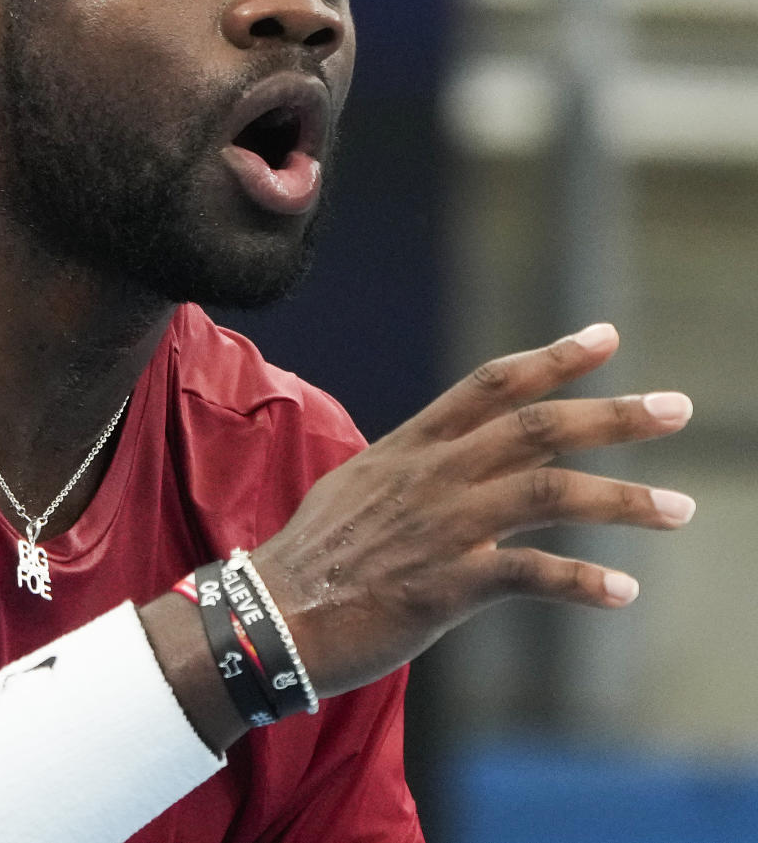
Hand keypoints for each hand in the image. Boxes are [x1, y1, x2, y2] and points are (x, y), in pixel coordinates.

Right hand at [252, 323, 694, 699]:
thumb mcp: (362, 484)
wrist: (272, 614)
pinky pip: (528, 576)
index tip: (605, 337)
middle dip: (613, 414)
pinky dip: (581, 583)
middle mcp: (434, 475)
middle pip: (536, 427)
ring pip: (548, 494)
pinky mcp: (443, 588)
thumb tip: (450, 454)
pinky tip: (623, 592)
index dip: (552, 358)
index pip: (492, 384)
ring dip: (621, 500)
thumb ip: (414, 465)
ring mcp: (441, 527)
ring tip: (679, 509)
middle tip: (676, 408)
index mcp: (414, 446)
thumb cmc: (316, 553)